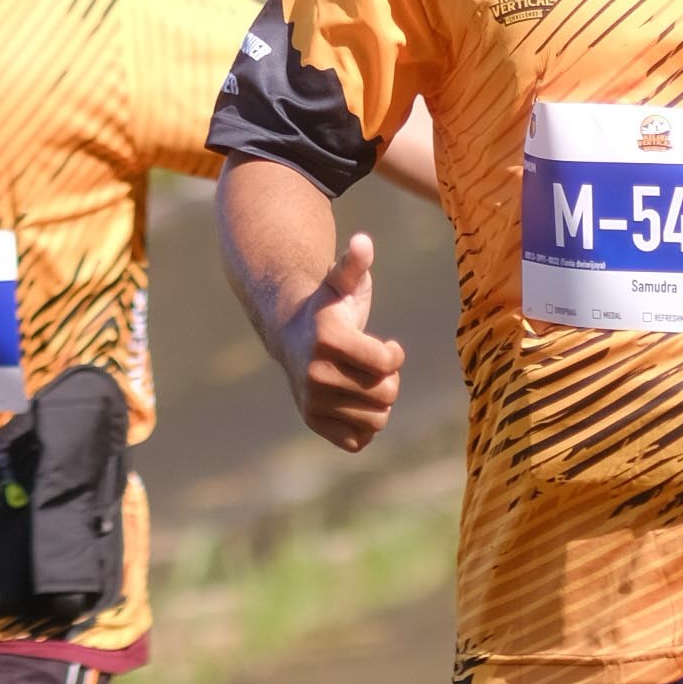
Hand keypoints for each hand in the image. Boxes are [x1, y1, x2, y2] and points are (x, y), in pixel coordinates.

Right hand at [285, 229, 405, 451]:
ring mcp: (312, 401)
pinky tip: (354, 403)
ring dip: (378, 403)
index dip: (393, 354)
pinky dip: (363, 426)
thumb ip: (354, 264)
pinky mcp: (312, 422)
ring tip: (364, 383)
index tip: (385, 344)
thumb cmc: (327, 306)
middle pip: (386, 394)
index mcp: (328, 339)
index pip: (388, 363)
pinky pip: (358, 441)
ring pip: (377, 420)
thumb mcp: (342, 282)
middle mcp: (316, 373)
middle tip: (372, 366)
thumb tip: (363, 243)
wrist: (289, 333)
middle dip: (389, 379)